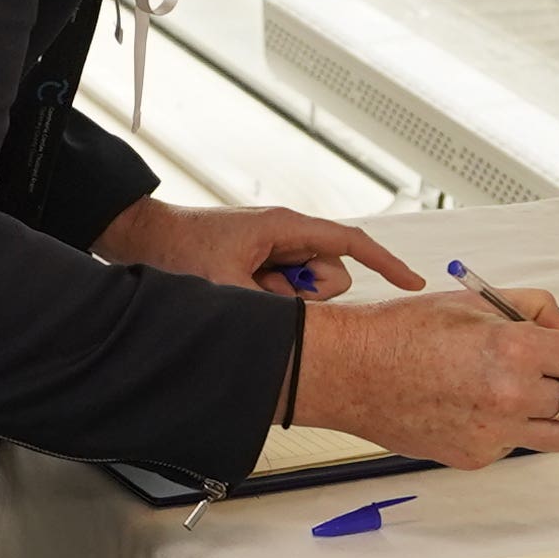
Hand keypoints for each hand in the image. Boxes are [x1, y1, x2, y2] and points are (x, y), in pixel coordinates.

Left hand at [91, 198, 427, 298]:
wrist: (145, 240)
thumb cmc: (182, 251)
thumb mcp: (231, 286)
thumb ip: (276, 310)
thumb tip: (305, 330)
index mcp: (287, 227)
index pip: (353, 244)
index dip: (388, 264)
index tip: (413, 284)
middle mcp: (286, 235)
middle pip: (331, 274)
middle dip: (309, 294)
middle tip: (267, 293)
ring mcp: (274, 250)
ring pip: (307, 287)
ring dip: (283, 299)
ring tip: (244, 290)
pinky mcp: (262, 263)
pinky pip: (284, 290)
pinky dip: (269, 298)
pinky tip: (239, 291)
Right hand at [293, 287, 558, 469]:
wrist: (353, 371)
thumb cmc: (403, 332)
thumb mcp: (474, 301)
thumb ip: (531, 309)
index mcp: (515, 350)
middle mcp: (511, 396)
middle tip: (551, 370)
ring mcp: (495, 433)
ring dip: (553, 413)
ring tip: (522, 392)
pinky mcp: (476, 456)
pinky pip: (516, 445)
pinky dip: (509, 428)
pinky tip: (477, 405)